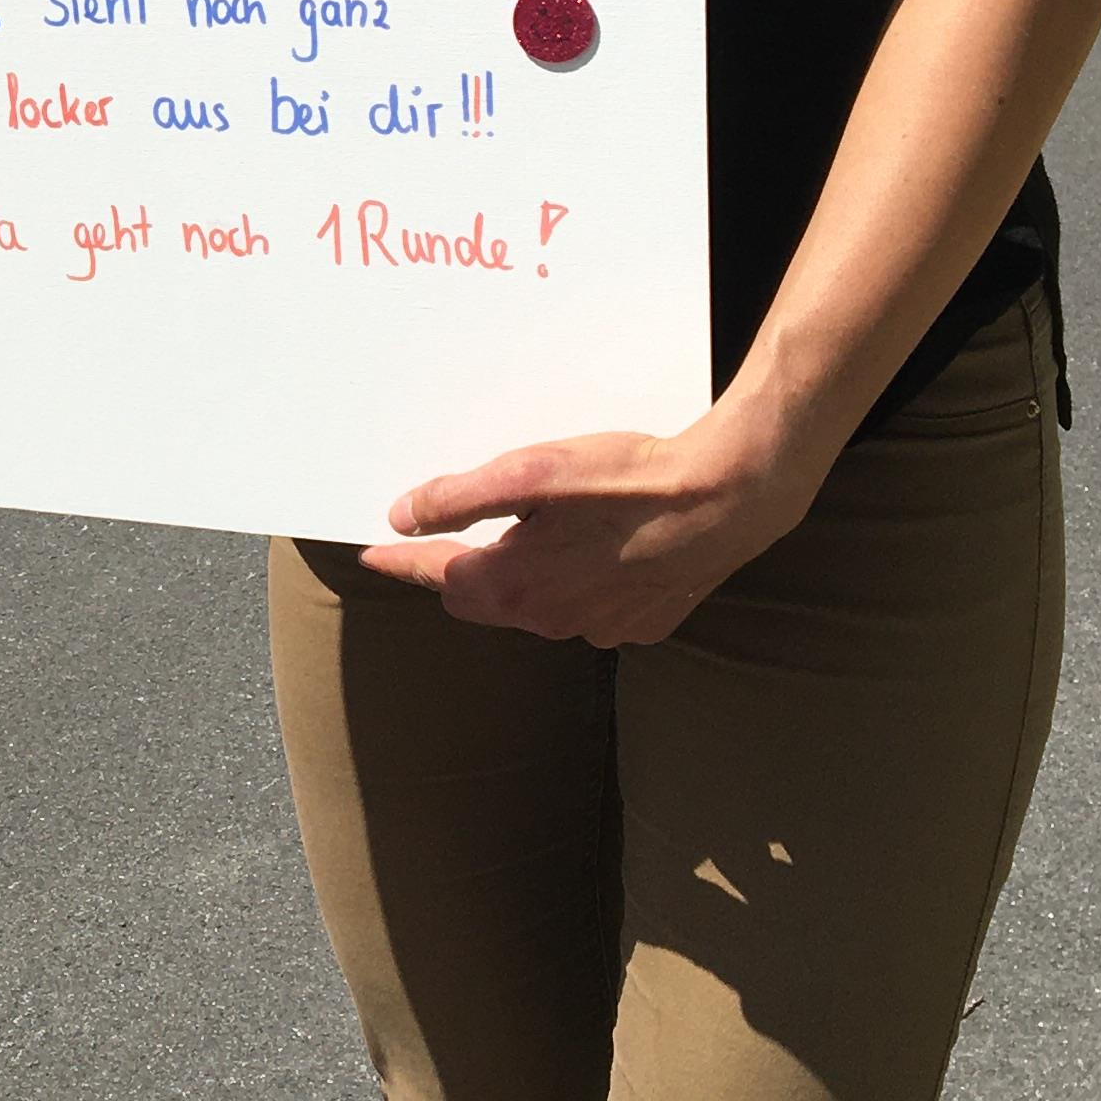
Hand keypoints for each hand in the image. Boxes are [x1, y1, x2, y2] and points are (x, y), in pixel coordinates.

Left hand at [359, 408, 824, 647]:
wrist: (728, 498)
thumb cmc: (631, 479)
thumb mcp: (531, 472)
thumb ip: (459, 499)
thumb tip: (403, 516)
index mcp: (514, 585)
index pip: (436, 577)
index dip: (400, 560)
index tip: (372, 550)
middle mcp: (550, 619)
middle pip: (482, 598)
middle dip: (459, 569)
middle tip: (445, 534)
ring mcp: (599, 627)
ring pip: (536, 605)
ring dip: (524, 574)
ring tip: (529, 532)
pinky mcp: (640, 623)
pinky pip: (587, 608)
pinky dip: (576, 582)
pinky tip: (592, 547)